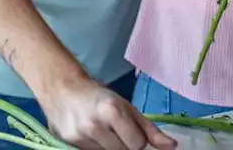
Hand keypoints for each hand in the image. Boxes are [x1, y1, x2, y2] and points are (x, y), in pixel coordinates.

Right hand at [40, 76, 175, 149]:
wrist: (60, 89)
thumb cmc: (98, 96)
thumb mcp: (126, 106)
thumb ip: (149, 129)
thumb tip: (172, 147)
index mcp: (112, 110)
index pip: (137, 144)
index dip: (137, 140)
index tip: (130, 131)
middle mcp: (94, 124)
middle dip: (124, 145)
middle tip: (116, 132)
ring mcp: (79, 136)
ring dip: (109, 148)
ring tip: (103, 133)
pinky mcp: (67, 144)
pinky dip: (96, 149)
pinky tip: (91, 137)